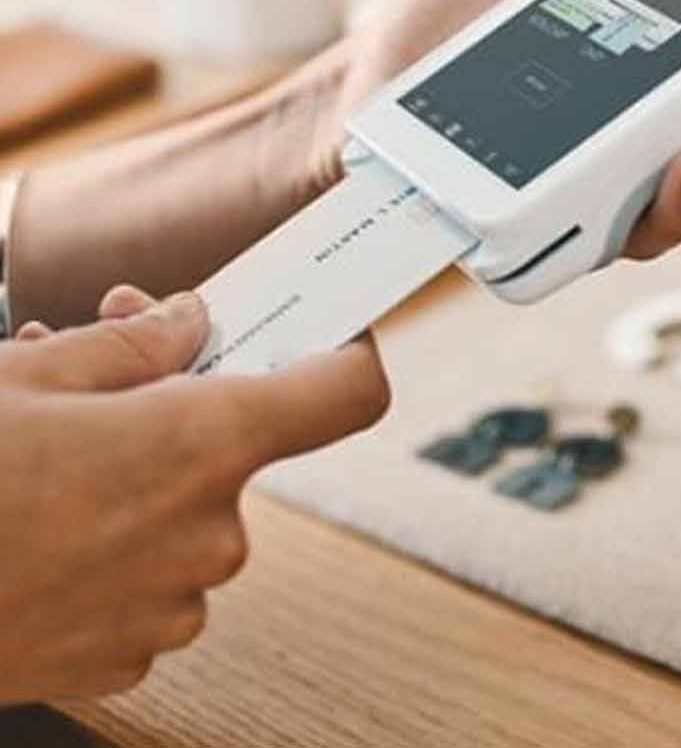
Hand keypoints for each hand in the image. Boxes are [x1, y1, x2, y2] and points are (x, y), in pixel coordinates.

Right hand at [0, 287, 387, 702]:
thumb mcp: (24, 375)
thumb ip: (130, 345)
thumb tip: (187, 323)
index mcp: (201, 444)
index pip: (346, 395)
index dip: (347, 357)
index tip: (330, 338)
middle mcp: (207, 531)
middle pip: (238, 455)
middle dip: (178, 411)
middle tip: (101, 381)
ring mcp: (171, 604)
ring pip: (186, 520)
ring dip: (133, 485)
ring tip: (43, 460)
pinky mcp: (126, 658)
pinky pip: (149, 584)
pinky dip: (109, 553)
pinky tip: (36, 530)